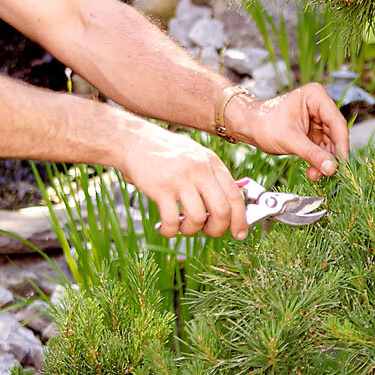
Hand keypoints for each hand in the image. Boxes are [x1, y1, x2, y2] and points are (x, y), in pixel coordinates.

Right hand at [117, 119, 246, 238]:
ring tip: (182, 227)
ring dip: (191, 231)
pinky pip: (172, 221)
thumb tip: (227, 209)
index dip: (240, 219)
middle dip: (217, 229)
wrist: (133, 140)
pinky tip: (165, 228)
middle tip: (207, 232)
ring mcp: (181, 179)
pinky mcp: (161, 188)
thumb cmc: (165, 153)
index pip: (235, 195)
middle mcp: (200, 170)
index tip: (239, 233)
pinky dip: (170, 231)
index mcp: (212, 163)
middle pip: (221, 210)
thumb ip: (211, 178)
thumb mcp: (196, 156)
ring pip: (197, 218)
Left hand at [228, 83, 349, 180]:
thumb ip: (312, 154)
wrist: (248, 126)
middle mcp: (319, 104)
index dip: (341, 145)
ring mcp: (317, 118)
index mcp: (315, 96)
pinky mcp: (312, 130)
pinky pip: (321, 147)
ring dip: (324, 161)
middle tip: (327, 174)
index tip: (342, 165)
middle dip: (330, 156)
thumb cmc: (263, 124)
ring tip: (315, 175)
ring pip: (329, 143)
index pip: (336, 123)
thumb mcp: (290, 141)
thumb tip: (332, 169)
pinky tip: (312, 172)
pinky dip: (318, 160)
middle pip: (335, 134)